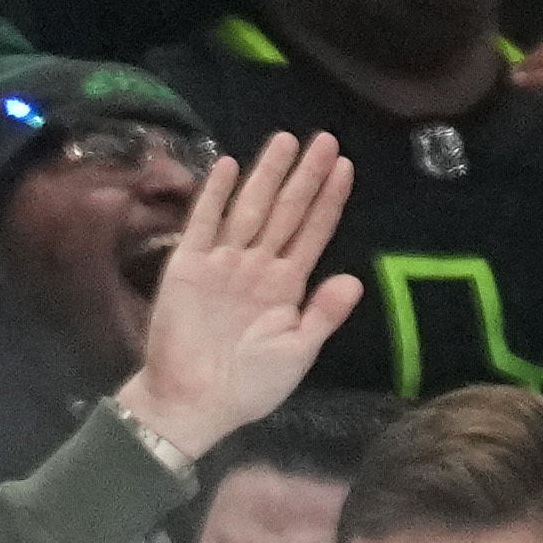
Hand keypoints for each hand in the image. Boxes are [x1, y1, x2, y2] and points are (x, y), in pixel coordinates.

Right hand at [116, 132, 362, 466]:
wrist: (191, 403)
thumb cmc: (247, 387)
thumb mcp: (297, 355)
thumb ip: (324, 316)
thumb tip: (354, 280)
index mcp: (286, 286)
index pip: (313, 232)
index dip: (329, 200)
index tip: (345, 166)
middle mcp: (257, 267)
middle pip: (286, 211)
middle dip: (305, 176)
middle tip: (325, 138)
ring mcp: (222, 264)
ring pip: (250, 208)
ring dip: (268, 174)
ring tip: (286, 140)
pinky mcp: (187, 266)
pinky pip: (204, 223)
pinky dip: (216, 195)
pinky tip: (230, 165)